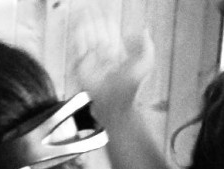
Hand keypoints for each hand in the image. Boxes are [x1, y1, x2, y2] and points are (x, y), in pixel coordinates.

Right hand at [70, 1, 154, 124]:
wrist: (116, 104)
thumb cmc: (132, 87)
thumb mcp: (146, 62)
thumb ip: (146, 45)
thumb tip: (144, 28)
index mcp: (116, 51)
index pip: (108, 29)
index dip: (105, 17)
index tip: (102, 6)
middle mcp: (102, 54)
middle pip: (96, 30)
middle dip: (92, 17)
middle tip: (88, 4)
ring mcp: (91, 60)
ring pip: (86, 36)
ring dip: (83, 23)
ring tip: (81, 9)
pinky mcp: (81, 67)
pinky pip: (78, 48)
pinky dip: (77, 36)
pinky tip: (76, 25)